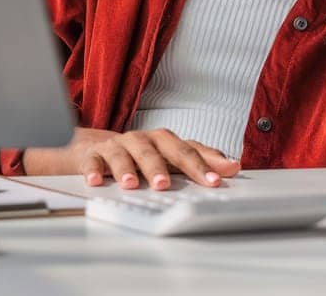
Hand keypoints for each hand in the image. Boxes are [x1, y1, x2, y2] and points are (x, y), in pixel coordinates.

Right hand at [22, 127, 240, 189]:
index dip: (200, 165)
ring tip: (131, 184)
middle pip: (152, 149)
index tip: (214, 181)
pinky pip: (91, 162)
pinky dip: (93, 171)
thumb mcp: (173, 156)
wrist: (98, 147)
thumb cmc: (143, 154)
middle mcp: (141, 140)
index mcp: (163, 140)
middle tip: (164, 185)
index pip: (185, 150)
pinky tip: (95, 182)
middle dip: (159, 166)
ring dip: (126, 168)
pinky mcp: (92, 156)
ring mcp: (116, 147)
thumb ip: (202, 160)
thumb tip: (233, 166)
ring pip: (122, 154)